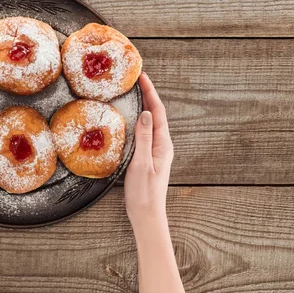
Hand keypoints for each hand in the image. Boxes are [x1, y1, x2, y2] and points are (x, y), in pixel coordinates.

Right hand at [124, 72, 173, 230]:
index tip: (143, 77)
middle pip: (155, 114)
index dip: (150, 93)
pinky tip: (130, 119)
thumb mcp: (142, 163)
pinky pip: (145, 133)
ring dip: (144, 106)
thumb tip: (145, 113)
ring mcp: (156, 151)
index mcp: (163, 145)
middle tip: (137, 80)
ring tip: (134, 93)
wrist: (146, 215)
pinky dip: (139, 121)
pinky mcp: (149, 157)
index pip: (158, 112)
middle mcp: (162, 145)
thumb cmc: (144, 192)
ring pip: (150, 123)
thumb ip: (144, 138)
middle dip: (148, 95)